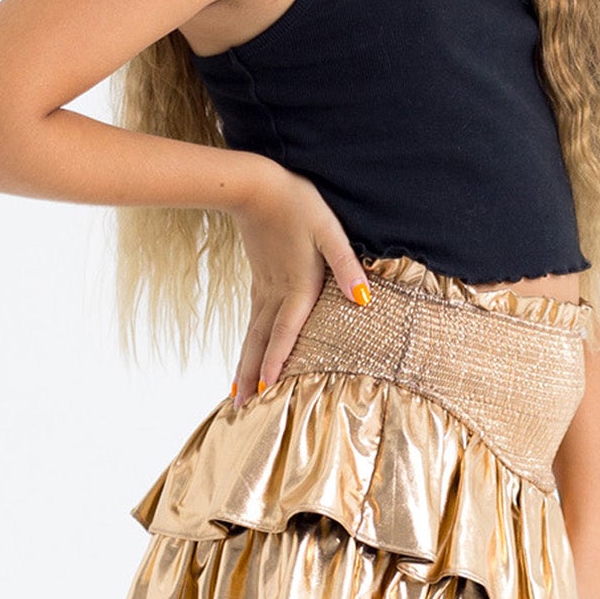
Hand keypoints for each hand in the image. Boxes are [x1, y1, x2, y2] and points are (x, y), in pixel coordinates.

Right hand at [228, 161, 370, 404]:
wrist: (255, 188)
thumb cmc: (298, 205)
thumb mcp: (330, 231)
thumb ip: (347, 265)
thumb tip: (363, 298)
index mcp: (297, 286)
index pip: (285, 331)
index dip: (277, 360)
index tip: (266, 390)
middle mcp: (275, 294)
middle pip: (260, 343)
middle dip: (251, 377)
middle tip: (239, 410)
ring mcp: (262, 290)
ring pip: (251, 336)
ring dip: (243, 367)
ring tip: (235, 395)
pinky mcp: (258, 282)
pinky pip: (250, 323)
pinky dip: (246, 346)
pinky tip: (244, 356)